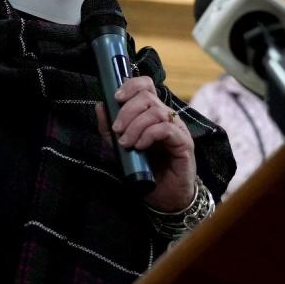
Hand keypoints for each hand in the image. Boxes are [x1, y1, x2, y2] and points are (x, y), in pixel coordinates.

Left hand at [95, 76, 195, 211]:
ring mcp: (177, 128)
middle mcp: (166, 117)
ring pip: (156, 111)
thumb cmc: (145, 170)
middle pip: (148, 96)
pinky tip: (140, 146)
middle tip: (117, 130)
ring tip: (127, 143)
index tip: (116, 98)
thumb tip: (100, 106)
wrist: (164, 198)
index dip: (131, 86)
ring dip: (136, 126)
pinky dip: (149, 135)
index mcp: (152, 113)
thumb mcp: (120, 148)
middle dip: (127, 111)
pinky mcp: (184, 143)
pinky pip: (166, 128)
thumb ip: (109, 128)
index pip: (146, 86)